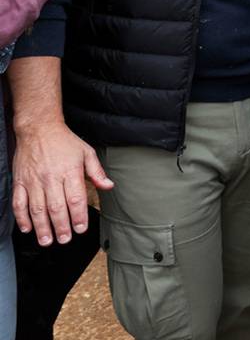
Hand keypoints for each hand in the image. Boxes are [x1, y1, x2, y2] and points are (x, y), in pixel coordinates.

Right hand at [12, 121, 112, 245]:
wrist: (38, 129)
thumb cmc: (65, 142)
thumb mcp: (86, 152)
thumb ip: (97, 172)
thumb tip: (108, 186)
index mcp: (70, 171)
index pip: (76, 198)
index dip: (79, 216)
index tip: (81, 228)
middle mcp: (51, 177)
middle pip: (57, 207)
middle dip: (61, 227)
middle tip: (65, 239)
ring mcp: (34, 181)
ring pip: (37, 209)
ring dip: (42, 227)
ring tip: (48, 241)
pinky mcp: (20, 181)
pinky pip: (19, 203)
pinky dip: (22, 217)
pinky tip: (27, 228)